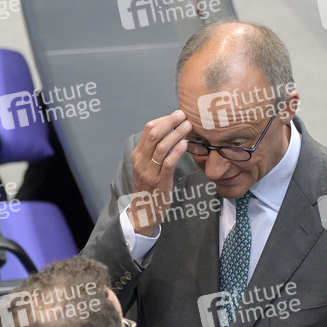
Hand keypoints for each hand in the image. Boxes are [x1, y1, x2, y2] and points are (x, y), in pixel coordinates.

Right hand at [127, 110, 191, 235]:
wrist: (144, 212)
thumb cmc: (149, 187)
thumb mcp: (147, 166)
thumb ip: (155, 151)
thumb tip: (171, 132)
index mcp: (138, 154)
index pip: (148, 130)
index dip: (163, 119)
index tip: (176, 114)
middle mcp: (141, 161)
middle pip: (153, 134)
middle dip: (169, 122)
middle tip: (183, 115)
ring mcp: (149, 172)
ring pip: (161, 147)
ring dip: (176, 134)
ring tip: (188, 126)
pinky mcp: (159, 182)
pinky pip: (167, 163)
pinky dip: (176, 151)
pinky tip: (185, 144)